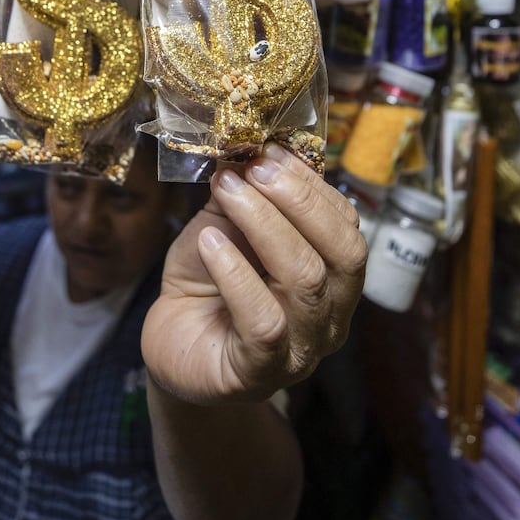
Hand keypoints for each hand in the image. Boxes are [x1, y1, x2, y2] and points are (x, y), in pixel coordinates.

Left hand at [141, 144, 366, 403]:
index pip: (347, 226)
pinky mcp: (259, 373)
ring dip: (264, 224)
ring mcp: (301, 350)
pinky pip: (264, 322)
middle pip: (343, 253)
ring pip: (305, 279)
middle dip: (300, 200)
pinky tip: (209, 243)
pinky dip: (236, 274)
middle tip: (255, 168)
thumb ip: (243, 193)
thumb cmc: (207, 282)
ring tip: (227, 191)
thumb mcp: (225, 225)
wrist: (172, 344)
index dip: (313, 184)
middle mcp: (330, 316)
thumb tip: (246, 146)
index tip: (271, 151)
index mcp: (333, 276)